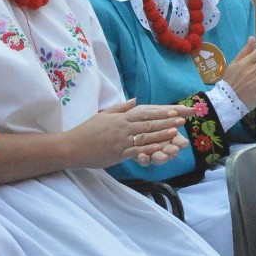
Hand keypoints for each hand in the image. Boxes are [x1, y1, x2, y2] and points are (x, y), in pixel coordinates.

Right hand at [69, 98, 189, 168]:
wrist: (72, 146)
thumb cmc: (87, 130)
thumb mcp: (104, 115)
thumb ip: (121, 108)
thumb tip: (135, 101)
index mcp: (120, 118)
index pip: (144, 113)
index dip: (160, 112)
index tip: (174, 110)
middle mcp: (122, 128)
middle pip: (148, 124)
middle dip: (167, 122)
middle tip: (182, 120)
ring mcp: (121, 141)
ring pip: (145, 137)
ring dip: (161, 135)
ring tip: (176, 133)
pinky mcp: (118, 154)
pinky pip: (136, 151)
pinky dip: (149, 150)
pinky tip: (160, 149)